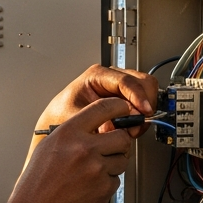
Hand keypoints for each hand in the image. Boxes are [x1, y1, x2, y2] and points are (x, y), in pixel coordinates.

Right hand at [14, 97, 133, 202]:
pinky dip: (105, 185)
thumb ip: (73, 134)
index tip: (123, 111)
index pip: (105, 108)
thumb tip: (96, 126)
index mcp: (68, 133)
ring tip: (89, 174)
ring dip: (112, 166)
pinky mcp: (103, 190)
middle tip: (107, 151)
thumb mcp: (47, 147)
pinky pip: (116, 181)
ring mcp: (96, 170)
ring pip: (122, 160)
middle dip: (118, 144)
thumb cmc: (35, 185)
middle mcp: (84, 149)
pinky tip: (87, 188)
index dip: (120, 108)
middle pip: (122, 137)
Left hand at [35, 65, 158, 138]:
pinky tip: (131, 126)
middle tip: (138, 123)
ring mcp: (119, 87)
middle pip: (142, 82)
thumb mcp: (77, 118)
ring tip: (133, 127)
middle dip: (144, 103)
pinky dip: (141, 115)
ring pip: (146, 91)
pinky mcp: (124, 99)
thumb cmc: (62, 116)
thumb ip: (100, 120)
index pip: (125, 80)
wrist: (56, 123)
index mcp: (97, 75)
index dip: (138, 97)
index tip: (144, 111)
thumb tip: (122, 124)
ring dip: (144, 110)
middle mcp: (110, 78)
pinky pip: (142, 103)